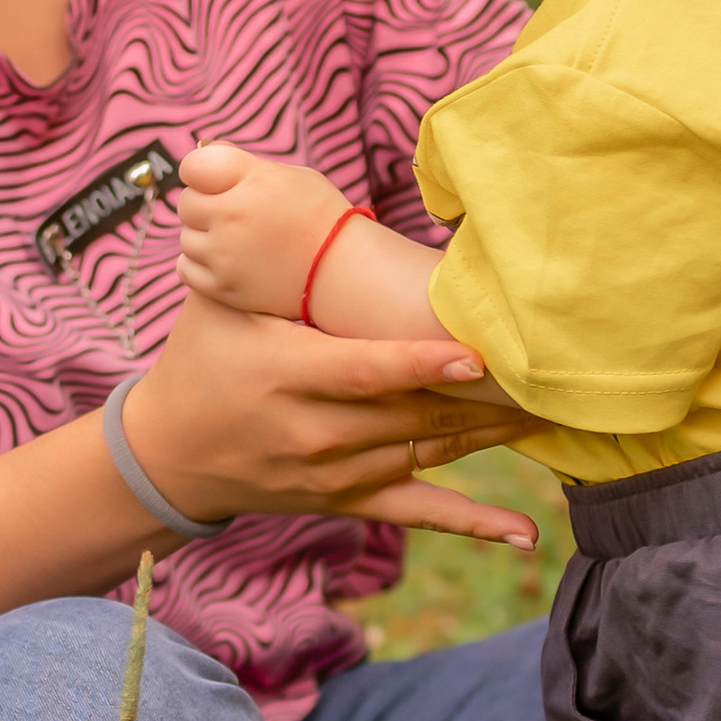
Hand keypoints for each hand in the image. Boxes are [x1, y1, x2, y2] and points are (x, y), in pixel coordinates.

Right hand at [127, 288, 538, 549]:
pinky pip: (419, 514)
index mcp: (285, 373)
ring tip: (550, 411)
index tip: (476, 357)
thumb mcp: (216, 304)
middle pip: (412, 412)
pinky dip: (475, 525)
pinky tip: (525, 534)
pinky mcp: (346, 500)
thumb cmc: (202, 357)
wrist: (170, 453)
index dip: (423, 365)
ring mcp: (333, 474)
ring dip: (492, 435)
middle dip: (481, 396)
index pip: (366, 370)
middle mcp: (314, 432)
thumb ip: (262, 262)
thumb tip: (273, 187)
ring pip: (428, 452)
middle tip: (547, 373)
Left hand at [176, 140, 351, 318]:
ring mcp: (224, 255)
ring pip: (186, 237)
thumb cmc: (319, 216)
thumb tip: (200, 148)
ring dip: (203, 236)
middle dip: (205, 204)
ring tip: (237, 239)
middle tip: (235, 213)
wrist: (344, 270)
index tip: (217, 181)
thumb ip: (241, 163)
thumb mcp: (287, 175)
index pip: (192, 166)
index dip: (202, 171)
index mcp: (250, 180)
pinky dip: (199, 263)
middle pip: (186, 202)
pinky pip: (185, 267)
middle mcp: (232, 216)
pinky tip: (226, 259)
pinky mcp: (223, 287)